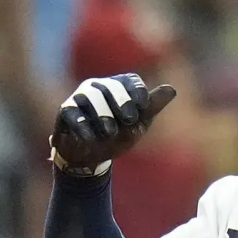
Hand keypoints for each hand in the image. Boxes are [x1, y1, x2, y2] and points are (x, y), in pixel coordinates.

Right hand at [50, 73, 176, 173]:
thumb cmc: (118, 136)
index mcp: (120, 87)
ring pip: (90, 98)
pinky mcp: (65, 111)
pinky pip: (71, 112)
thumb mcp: (138, 124)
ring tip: (110, 132)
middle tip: (129, 120)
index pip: (131, 81)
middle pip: (110, 86)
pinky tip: (90, 137)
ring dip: (102, 115)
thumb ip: (152, 107)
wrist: (92, 157)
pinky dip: (82, 125)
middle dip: (121, 102)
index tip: (144, 107)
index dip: (138, 92)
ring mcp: (80, 97)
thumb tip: (172, 89)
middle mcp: (98, 86)